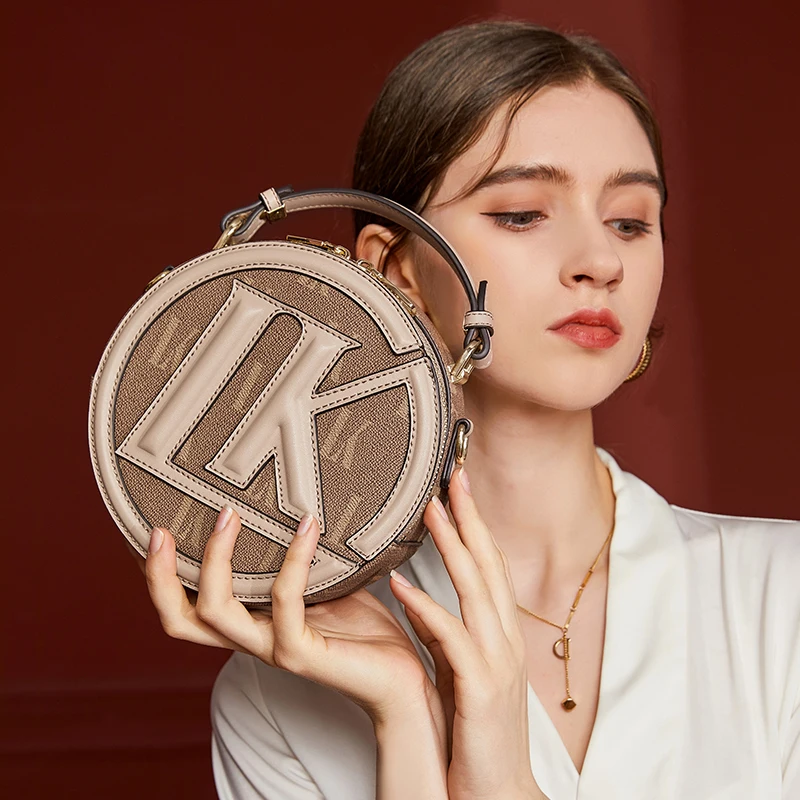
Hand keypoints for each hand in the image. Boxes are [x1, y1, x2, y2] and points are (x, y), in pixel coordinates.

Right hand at [142, 507, 445, 730]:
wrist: (401, 679)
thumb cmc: (363, 631)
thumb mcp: (325, 586)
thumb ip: (300, 562)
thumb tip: (295, 509)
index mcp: (251, 625)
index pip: (188, 610)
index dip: (160, 578)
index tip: (157, 529)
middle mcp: (253, 640)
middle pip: (180, 621)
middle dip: (161, 576)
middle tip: (161, 529)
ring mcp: (274, 649)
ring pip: (217, 611)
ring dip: (217, 558)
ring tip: (230, 513)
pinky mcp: (303, 653)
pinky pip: (284, 601)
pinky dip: (293, 560)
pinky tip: (308, 527)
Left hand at [387, 467, 540, 799]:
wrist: (497, 794)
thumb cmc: (476, 732)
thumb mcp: (462, 671)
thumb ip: (446, 632)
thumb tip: (417, 596)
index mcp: (500, 634)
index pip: (489, 567)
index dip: (474, 525)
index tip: (456, 489)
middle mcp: (505, 640)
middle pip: (489, 566)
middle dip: (471, 518)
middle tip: (452, 476)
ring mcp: (498, 664)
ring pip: (478, 592)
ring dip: (454, 547)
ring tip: (428, 511)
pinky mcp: (481, 691)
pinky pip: (453, 641)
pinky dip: (428, 610)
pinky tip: (402, 586)